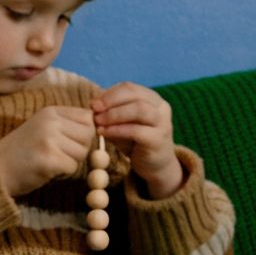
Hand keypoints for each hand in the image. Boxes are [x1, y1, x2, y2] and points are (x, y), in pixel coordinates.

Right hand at [0, 106, 94, 196]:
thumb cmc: (21, 153)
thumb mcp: (42, 128)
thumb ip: (67, 125)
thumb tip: (99, 126)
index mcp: (50, 111)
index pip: (87, 117)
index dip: (83, 133)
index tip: (68, 142)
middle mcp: (50, 121)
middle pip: (88, 134)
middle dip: (78, 148)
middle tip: (56, 154)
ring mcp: (49, 139)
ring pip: (82, 152)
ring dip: (70, 162)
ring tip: (48, 161)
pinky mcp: (49, 159)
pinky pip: (72, 167)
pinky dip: (62, 173)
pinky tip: (45, 170)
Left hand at [92, 82, 183, 197]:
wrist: (154, 166)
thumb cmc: (135, 142)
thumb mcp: (121, 124)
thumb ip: (111, 114)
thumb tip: (93, 107)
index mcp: (152, 99)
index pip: (130, 88)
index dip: (109, 94)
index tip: (93, 103)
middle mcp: (161, 108)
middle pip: (135, 96)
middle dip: (110, 101)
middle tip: (94, 110)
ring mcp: (162, 123)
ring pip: (138, 110)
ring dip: (114, 114)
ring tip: (98, 121)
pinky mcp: (158, 140)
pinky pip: (136, 131)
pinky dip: (116, 130)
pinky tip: (103, 133)